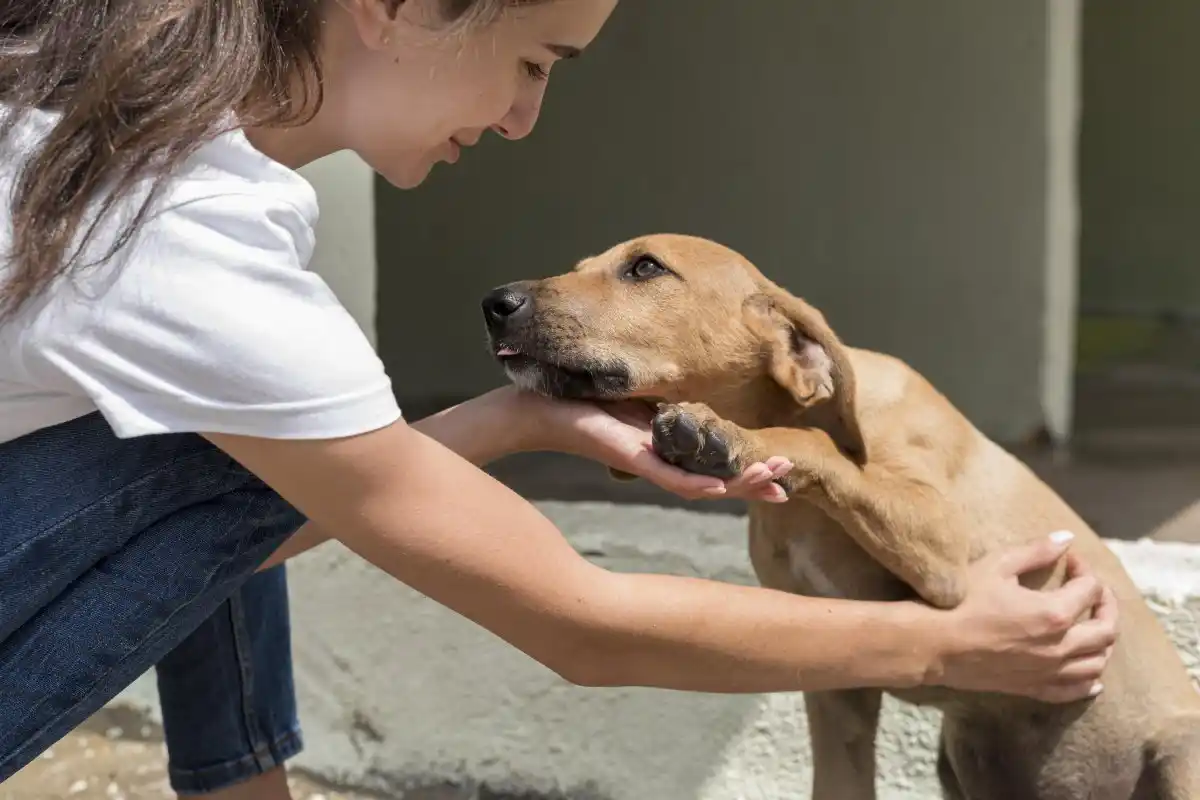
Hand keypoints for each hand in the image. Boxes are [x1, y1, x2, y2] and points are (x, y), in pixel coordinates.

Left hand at [512, 389, 792, 502]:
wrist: (532, 408)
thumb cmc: (575, 398)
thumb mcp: (630, 394)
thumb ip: (659, 398)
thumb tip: (686, 387)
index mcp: (663, 444)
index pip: (713, 462)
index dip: (747, 468)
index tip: (782, 470)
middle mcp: (658, 459)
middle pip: (715, 477)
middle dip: (754, 479)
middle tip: (788, 481)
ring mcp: (645, 461)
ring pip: (700, 483)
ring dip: (738, 483)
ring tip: (774, 481)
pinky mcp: (628, 456)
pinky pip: (667, 477)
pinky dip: (696, 484)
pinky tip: (722, 488)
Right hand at [931, 532, 1117, 702]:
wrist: (933, 644)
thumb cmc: (961, 601)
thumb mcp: (996, 566)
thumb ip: (1036, 551)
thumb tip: (1066, 538)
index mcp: (1055, 613)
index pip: (1089, 589)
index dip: (1084, 569)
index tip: (1070, 560)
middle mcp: (1061, 646)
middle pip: (1106, 629)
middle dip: (1106, 605)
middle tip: (1093, 590)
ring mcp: (1050, 672)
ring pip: (1097, 663)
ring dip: (1103, 642)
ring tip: (1092, 626)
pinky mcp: (1035, 688)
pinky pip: (1076, 691)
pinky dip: (1090, 681)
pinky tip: (1092, 674)